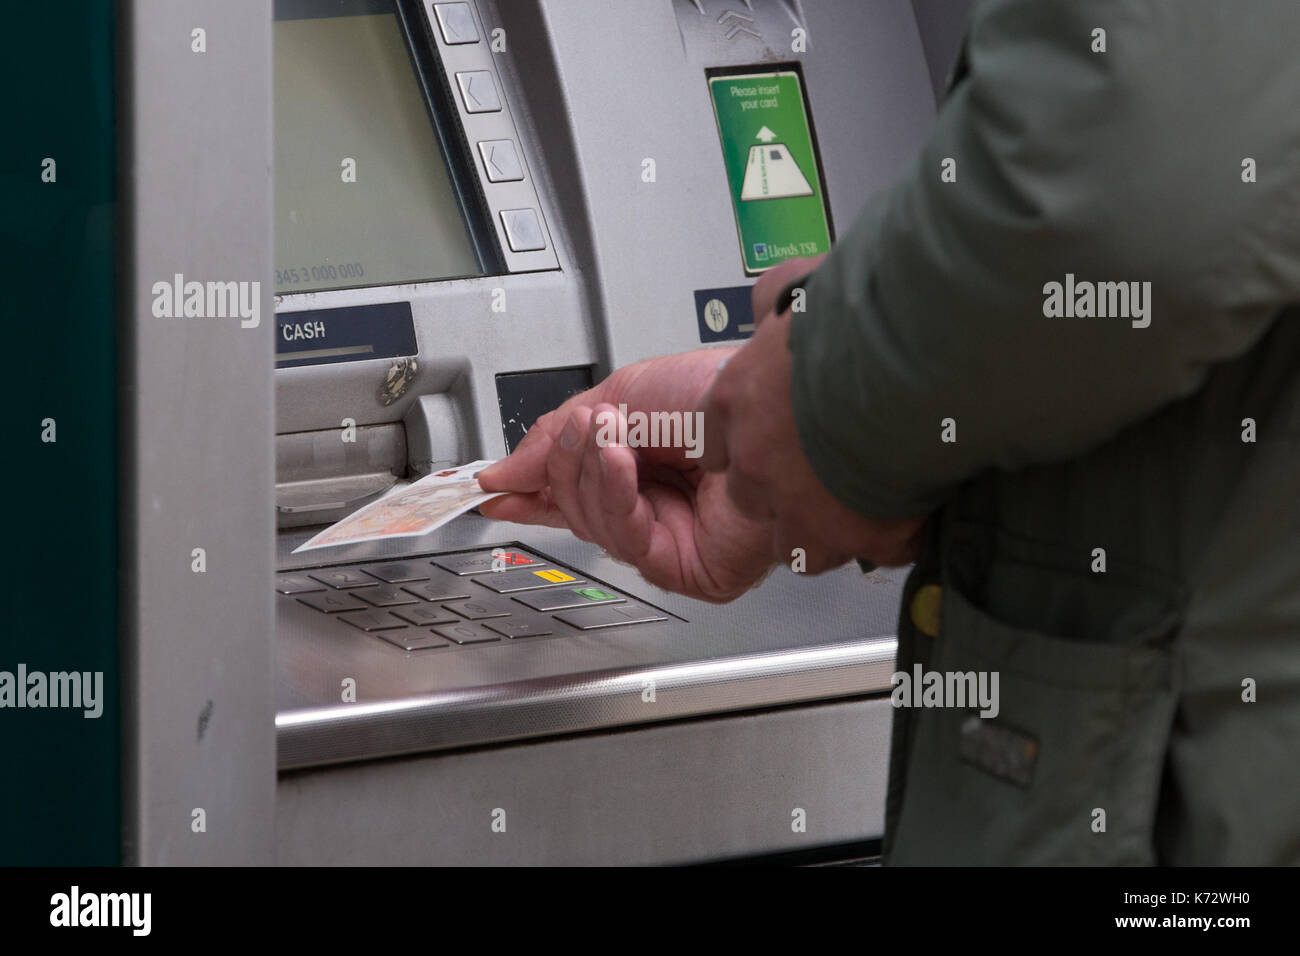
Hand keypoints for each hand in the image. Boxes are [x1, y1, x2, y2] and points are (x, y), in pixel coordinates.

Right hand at [477, 350, 776, 601]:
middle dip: (567, 463)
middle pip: (574, 507)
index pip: (572, 489)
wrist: (773, 406)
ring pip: (594, 525)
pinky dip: (616, 496)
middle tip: (582, 428)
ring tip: (608, 432)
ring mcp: (671, 540)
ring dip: (593, 471)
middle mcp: (655, 506)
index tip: (492, 486)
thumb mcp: (621, 396)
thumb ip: (556, 436)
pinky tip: (621, 462)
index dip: (529, 488)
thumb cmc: (720, 395)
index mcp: (641, 466)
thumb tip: (504, 471)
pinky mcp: (688, 569)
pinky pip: (628, 541)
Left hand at [698, 258, 927, 572]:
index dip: (745, 442)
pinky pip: (873, 550)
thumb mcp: (797, 290)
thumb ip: (775, 304)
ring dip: (827, 529)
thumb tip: (772, 306)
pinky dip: (894, 537)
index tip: (770, 437)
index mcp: (735, 402)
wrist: (917, 355)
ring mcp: (802, 507)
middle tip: (826, 468)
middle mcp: (757, 462)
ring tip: (863, 503)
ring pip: (798, 543)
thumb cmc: (862, 314)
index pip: (714, 443)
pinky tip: (915, 511)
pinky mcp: (858, 534)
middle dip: (784, 490)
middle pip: (751, 498)